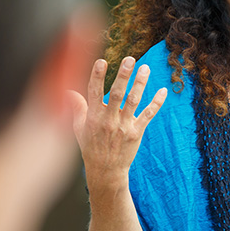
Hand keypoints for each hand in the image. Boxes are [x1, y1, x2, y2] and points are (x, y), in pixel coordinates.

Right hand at [69, 56, 167, 192]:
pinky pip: (148, 115)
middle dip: (124, 76)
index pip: (94, 93)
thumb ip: (76, 107)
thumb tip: (66, 89)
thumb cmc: (90, 147)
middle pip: (117, 94)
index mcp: (93, 117)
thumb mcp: (78, 128)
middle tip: (130, 59)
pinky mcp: (136, 132)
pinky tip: (163, 90)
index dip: (97, 77)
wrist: (106, 171)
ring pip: (134, 101)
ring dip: (140, 84)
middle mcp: (109, 120)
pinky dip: (156, 103)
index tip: (101, 61)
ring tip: (146, 68)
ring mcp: (124, 126)